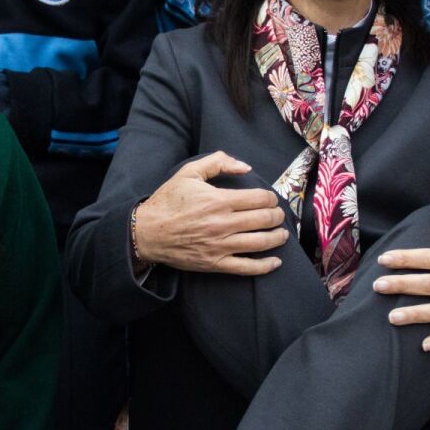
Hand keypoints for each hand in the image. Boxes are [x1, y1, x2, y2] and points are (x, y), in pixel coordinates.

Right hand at [133, 151, 288, 274]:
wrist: (147, 232)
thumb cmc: (168, 201)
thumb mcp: (189, 172)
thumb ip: (218, 162)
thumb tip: (245, 167)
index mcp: (219, 200)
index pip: (259, 199)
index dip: (271, 198)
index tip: (270, 199)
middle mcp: (223, 224)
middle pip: (264, 220)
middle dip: (277, 216)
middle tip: (278, 215)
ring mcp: (220, 246)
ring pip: (261, 243)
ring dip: (277, 237)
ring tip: (282, 234)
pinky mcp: (215, 263)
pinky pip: (246, 267)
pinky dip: (265, 266)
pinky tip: (275, 262)